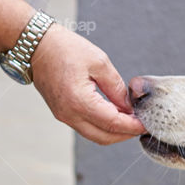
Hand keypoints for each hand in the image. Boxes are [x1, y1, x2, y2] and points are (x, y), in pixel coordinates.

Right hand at [31, 24, 145, 144]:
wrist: (37, 47)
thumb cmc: (66, 49)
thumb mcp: (99, 62)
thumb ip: (116, 87)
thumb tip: (129, 106)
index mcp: (79, 101)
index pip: (112, 123)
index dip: (132, 126)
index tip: (147, 123)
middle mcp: (70, 115)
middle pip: (104, 137)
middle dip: (125, 134)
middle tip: (141, 125)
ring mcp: (64, 117)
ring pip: (95, 136)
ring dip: (114, 132)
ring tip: (130, 121)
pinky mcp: (62, 114)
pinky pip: (86, 128)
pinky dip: (102, 127)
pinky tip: (113, 116)